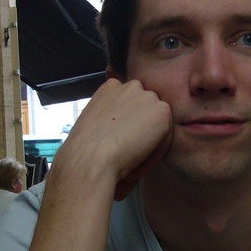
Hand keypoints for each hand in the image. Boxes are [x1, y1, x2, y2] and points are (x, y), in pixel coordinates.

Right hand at [55, 77, 172, 199]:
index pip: (130, 106)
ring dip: (148, 145)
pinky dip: (155, 154)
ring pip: (156, 126)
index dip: (126, 129)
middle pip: (145, 113)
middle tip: (127, 157)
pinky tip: (137, 165)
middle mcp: (131, 86)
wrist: (90, 158)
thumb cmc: (85, 148)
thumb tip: (123, 129)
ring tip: (130, 164)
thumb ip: (110, 116)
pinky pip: (165, 137)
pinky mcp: (162, 112)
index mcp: (112, 86)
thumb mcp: (94, 122)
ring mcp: (149, 97)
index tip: (118, 146)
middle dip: (141, 133)